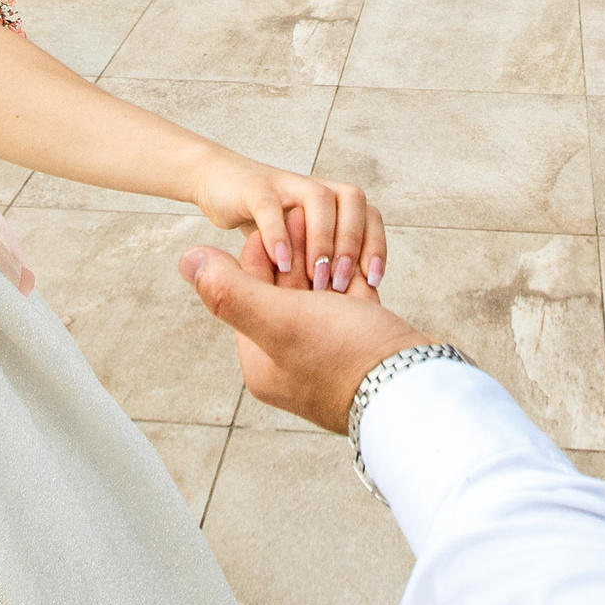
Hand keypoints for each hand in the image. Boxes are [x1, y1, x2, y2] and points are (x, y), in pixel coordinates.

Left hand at [181, 224, 435, 432]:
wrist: (418, 389)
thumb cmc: (347, 358)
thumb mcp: (280, 321)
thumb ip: (231, 291)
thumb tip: (186, 259)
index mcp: (262, 361)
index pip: (249, 292)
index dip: (264, 252)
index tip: (280, 218)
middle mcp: (291, 360)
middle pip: (284, 292)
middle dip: (298, 254)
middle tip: (310, 215)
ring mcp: (328, 354)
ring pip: (319, 295)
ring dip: (327, 262)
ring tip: (336, 233)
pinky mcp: (361, 347)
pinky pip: (350, 305)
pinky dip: (355, 280)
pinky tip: (362, 260)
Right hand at [190, 153, 385, 292]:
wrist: (219, 185)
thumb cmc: (267, 226)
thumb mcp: (300, 247)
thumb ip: (324, 266)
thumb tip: (353, 306)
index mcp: (333, 201)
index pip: (370, 215)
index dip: (375, 245)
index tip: (373, 281)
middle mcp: (315, 188)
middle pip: (351, 201)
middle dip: (351, 244)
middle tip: (340, 284)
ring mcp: (285, 184)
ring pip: (318, 198)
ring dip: (322, 239)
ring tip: (316, 278)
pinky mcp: (253, 189)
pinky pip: (269, 207)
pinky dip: (278, 234)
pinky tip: (281, 264)